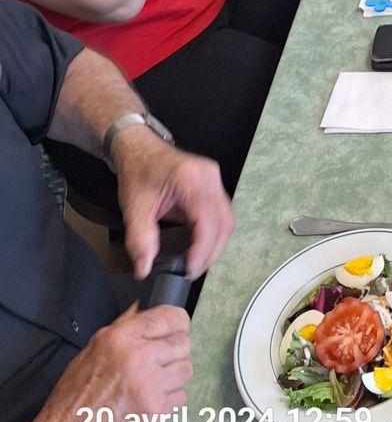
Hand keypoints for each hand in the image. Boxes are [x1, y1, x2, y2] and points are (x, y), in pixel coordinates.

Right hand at [28, 305, 192, 421]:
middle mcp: (138, 357)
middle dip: (175, 353)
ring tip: (152, 387)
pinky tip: (150, 405)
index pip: (170, 317)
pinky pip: (180, 398)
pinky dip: (170, 402)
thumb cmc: (73, 399)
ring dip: (174, 378)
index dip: (177, 324)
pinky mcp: (156, 412)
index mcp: (120, 338)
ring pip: (186, 370)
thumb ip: (121, 328)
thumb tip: (144, 308)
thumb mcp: (91, 352)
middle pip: (183, 343)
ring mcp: (150, 386)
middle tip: (160, 365)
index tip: (176, 330)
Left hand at [111, 129, 233, 279]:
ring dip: (216, 245)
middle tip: (191, 272)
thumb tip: (145, 269)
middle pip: (224, 222)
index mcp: (190, 180)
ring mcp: (214, 180)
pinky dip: (214, 234)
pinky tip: (200, 247)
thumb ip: (140, 240)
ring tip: (196, 263)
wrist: (140, 149)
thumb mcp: (134, 208)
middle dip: (211, 252)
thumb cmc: (138, 172)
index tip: (188, 269)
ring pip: (227, 219)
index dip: (202, 249)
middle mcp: (209, 178)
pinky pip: (222, 214)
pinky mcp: (213, 186)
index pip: (208, 220)